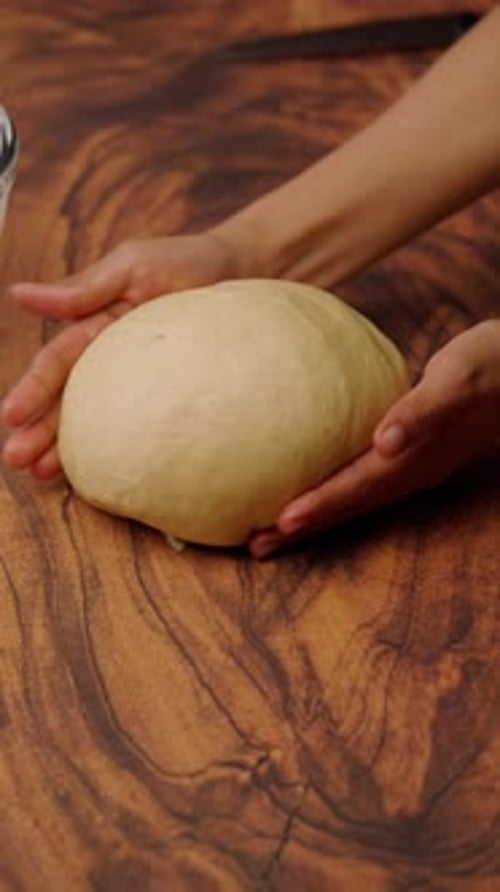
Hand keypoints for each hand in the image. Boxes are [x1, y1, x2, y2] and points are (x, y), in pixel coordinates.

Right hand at [1, 230, 242, 478]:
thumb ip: (82, 290)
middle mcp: (109, 361)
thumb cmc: (186, 263)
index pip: (56, 363)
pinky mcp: (168, 398)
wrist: (244, 273)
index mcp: (95, 329)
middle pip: (67, 400)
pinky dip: (118, 449)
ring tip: (40, 474)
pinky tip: (98, 472)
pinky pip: (141, 427)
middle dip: (37, 430)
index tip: (10, 416)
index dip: (32, 389)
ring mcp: (138, 383)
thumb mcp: (133, 267)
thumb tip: (19, 295)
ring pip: (96, 419)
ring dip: (64, 447)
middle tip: (16, 460)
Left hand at [249, 320, 499, 558]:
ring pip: (351, 499)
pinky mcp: (408, 454)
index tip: (279, 523)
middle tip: (254, 546)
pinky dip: (330, 490)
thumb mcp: (458, 380)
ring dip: (312, 517)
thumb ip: (421, 411)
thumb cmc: (490, 366)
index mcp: (415, 459)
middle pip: (347, 507)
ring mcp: (410, 468)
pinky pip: (359, 478)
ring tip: (270, 531)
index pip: (356, 489)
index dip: (319, 506)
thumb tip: (384, 441)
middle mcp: (409, 472)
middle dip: (303, 528)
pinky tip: (310, 484)